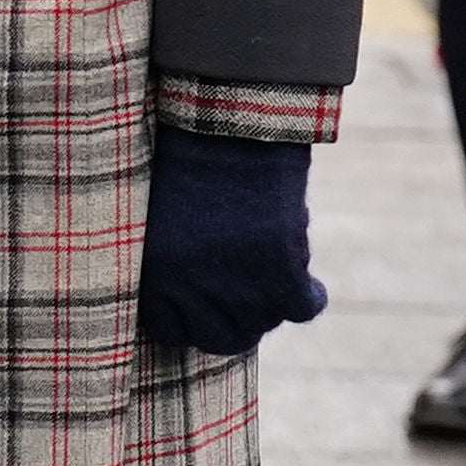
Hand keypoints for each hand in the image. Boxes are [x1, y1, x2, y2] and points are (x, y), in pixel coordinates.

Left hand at [137, 128, 327, 356]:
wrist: (228, 127)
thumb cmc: (190, 164)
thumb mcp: (164, 219)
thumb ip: (175, 269)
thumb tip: (202, 309)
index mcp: (154, 275)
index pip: (172, 332)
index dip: (193, 321)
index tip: (206, 309)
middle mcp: (191, 290)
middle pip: (221, 339)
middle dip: (234, 323)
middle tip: (246, 302)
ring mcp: (237, 286)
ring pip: (263, 324)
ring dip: (270, 304)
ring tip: (270, 273)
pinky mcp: (279, 273)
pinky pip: (302, 308)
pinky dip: (310, 297)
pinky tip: (310, 287)